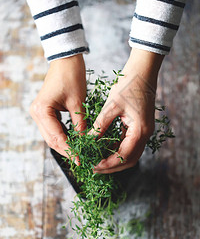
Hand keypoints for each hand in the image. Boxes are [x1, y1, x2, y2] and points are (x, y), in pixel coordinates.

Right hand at [30, 54, 85, 164]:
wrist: (66, 60)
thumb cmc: (72, 77)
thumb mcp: (78, 103)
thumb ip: (80, 125)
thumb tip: (86, 143)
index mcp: (42, 111)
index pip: (56, 137)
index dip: (69, 150)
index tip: (81, 159)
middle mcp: (36, 113)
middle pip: (51, 139)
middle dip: (66, 150)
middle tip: (80, 159)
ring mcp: (39, 113)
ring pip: (51, 136)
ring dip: (64, 145)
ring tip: (78, 153)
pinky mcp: (45, 111)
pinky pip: (53, 129)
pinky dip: (63, 136)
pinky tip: (74, 142)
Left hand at [93, 48, 163, 173]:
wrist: (143, 71)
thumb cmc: (129, 85)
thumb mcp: (111, 106)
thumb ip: (100, 126)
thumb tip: (89, 141)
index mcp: (140, 131)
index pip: (123, 157)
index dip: (107, 164)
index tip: (93, 166)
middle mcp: (145, 134)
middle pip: (129, 160)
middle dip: (111, 166)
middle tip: (94, 167)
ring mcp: (144, 131)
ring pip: (130, 154)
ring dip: (115, 159)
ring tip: (98, 159)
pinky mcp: (141, 126)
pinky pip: (129, 143)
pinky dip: (118, 149)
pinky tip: (105, 147)